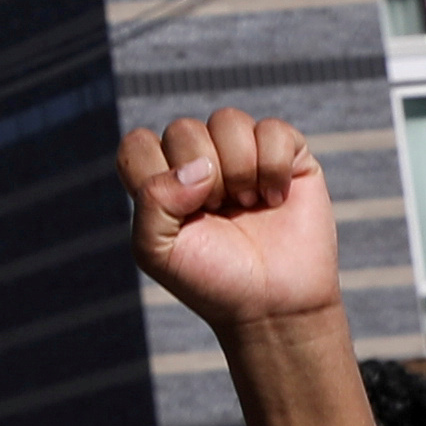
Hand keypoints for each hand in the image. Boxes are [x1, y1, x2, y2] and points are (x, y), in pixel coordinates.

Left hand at [121, 109, 337, 334]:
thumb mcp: (157, 251)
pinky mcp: (287, 155)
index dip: (154, 175)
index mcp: (160, 179)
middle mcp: (198, 160)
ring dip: (239, 169)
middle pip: (183, 129)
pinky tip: (275, 198)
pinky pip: (273, 129)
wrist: (274, 305)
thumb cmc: (212, 279)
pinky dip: (274, 166)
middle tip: (219, 213)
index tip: (178, 217)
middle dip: (203, 179)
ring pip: (227, 120)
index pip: (138, 143)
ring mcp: (243, 154)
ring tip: (248, 204)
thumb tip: (198, 166)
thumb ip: (152, 202)